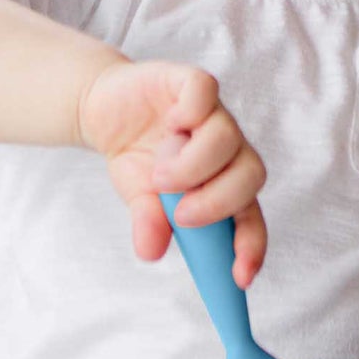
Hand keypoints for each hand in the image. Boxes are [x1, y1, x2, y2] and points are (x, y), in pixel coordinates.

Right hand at [77, 58, 267, 286]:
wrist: (105, 110)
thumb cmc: (136, 157)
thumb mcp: (139, 199)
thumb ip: (151, 222)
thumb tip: (151, 250)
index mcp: (224, 181)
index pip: (250, 215)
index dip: (252, 244)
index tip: (241, 276)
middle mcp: (227, 148)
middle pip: (253, 173)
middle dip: (218, 201)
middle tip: (180, 213)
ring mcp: (211, 113)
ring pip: (227, 137)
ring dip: (191, 166)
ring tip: (158, 175)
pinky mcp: (190, 83)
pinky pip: (204, 92)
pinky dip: (189, 112)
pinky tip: (169, 124)